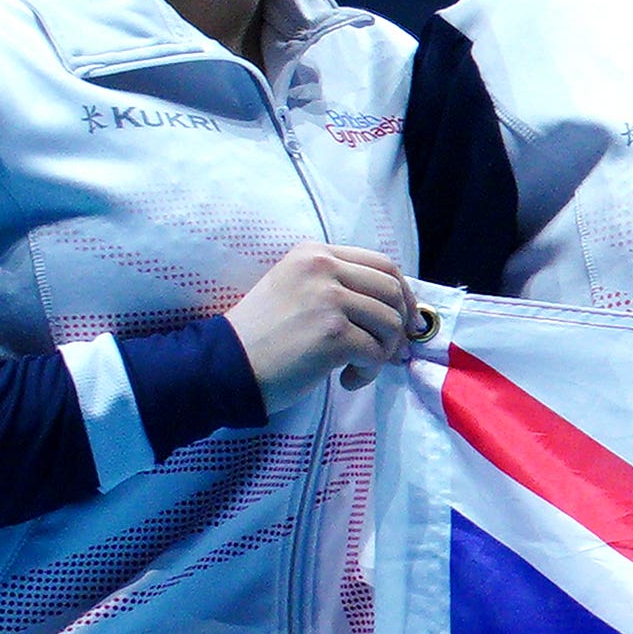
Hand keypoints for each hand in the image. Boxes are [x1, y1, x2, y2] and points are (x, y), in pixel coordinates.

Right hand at [225, 241, 420, 408]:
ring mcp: (328, 299)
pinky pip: (376, 353)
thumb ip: (341, 287)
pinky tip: (346, 379)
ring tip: (358, 368)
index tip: (406, 319)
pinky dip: (368, 373)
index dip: (403, 293)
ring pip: (390, 323)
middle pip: (391, 291)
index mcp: (315, 253)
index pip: (381, 264)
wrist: (227, 365)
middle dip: (400, 326)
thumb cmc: (263, 335)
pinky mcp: (332, 333)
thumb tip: (399, 309)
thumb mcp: (298, 290)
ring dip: (382, 354)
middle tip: (392, 352)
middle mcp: (322, 267)